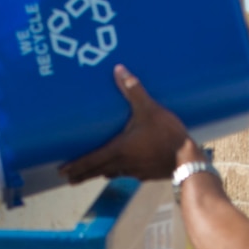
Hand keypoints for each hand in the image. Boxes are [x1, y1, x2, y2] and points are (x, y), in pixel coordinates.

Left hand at [61, 65, 195, 184]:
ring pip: (110, 174)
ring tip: (91, 174)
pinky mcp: (145, 174)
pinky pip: (126, 174)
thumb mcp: (149, 109)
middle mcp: (121, 164)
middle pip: (95, 171)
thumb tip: (119, 70)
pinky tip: (121, 169)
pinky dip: (118, 172)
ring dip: (98, 174)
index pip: (89, 161)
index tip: (61, 172)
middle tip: (67, 177)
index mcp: (117, 150)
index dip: (74, 166)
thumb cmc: (166, 135)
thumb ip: (134, 91)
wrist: (187, 160)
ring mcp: (133, 172)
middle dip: (80, 174)